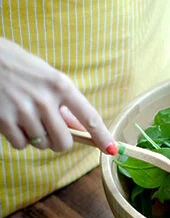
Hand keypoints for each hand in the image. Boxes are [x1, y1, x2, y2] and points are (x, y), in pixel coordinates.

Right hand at [0, 37, 116, 153]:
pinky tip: (14, 121)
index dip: (102, 136)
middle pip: (64, 143)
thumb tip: (82, 129)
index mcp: (61, 86)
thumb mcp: (49, 79)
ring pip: (42, 145)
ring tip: (27, 117)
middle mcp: (44, 99)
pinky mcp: (4, 120)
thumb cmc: (21, 68)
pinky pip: (21, 145)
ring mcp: (23, 111)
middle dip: (61, 143)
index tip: (111, 149)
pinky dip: (19, 139)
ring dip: (37, 138)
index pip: (89, 117)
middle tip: (53, 133)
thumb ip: (66, 104)